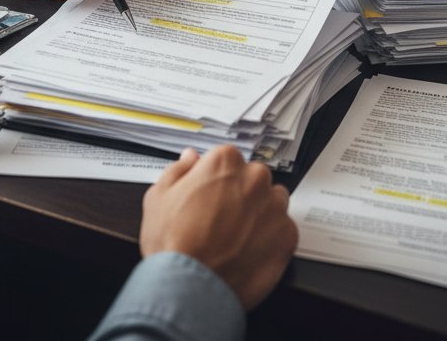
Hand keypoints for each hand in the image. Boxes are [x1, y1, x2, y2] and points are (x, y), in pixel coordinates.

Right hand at [140, 146, 297, 310]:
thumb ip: (179, 170)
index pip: (227, 159)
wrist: (190, 290)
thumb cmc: (172, 245)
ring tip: (237, 237)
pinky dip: (271, 238)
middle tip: (221, 219)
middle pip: (253, 178)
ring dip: (260, 212)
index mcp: (225, 162)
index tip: (210, 195)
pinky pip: (284, 229)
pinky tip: (249, 251)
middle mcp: (254, 178)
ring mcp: (274, 207)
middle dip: (241, 193)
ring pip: (272, 201)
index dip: (216, 179)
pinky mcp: (287, 235)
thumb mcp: (158, 197)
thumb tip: (191, 158)